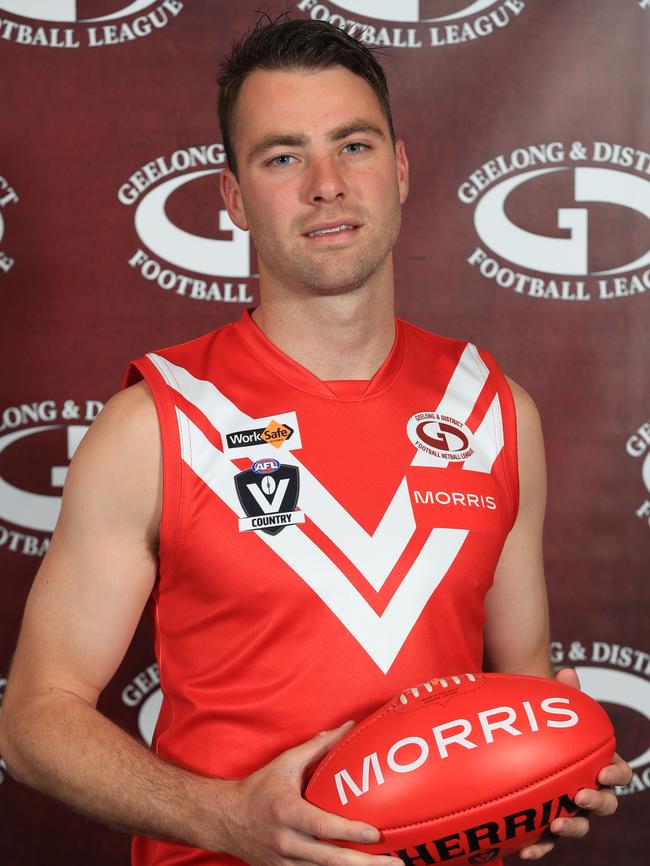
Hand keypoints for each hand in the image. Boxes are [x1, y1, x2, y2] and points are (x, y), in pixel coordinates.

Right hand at [219, 722, 400, 865]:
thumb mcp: (286, 763)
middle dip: (365, 865)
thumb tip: (348, 727)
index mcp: (287, 813)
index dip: (349, 832)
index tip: (375, 834)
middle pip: (330, 860)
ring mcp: (285, 863)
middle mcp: (287, 842)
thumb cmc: (259, 788)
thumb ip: (318, 746)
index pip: (322, 826)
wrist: (225, 820)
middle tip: (395, 863)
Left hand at [519, 667, 632, 859]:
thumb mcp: (555, 708)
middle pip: (605, 803)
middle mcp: (587, 789)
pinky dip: (540, 847)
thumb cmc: (545, 725)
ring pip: (580, 824)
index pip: (618, 774)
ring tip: (555, 823)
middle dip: (596, 802)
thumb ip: (565, 694)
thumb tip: (569, 673)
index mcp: (597, 764)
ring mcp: (568, 808)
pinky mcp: (546, 824)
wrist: (519, 741)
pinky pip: (548, 841)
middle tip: (579, 794)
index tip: (603, 772)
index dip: (615, 775)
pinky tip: (525, 851)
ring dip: (572, 827)